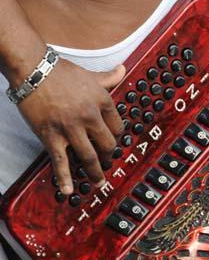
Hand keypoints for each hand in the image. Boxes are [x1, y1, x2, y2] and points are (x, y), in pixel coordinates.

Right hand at [17, 59, 125, 194]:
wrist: (34, 70)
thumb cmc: (62, 72)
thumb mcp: (91, 75)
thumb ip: (109, 77)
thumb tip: (122, 70)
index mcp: (103, 102)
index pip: (118, 127)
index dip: (116, 138)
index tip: (113, 144)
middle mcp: (90, 116)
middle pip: (107, 144)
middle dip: (108, 156)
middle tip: (107, 163)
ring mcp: (71, 128)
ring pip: (89, 157)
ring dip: (95, 173)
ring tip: (98, 182)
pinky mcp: (51, 136)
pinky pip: (60, 161)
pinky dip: (65, 178)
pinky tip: (68, 190)